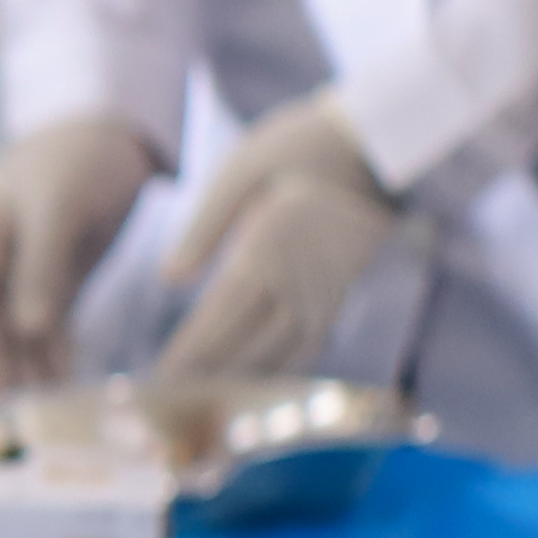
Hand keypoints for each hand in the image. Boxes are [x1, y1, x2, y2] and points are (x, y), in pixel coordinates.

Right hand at [0, 113, 172, 392]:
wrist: (112, 134)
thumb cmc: (75, 160)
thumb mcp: (57, 207)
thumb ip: (39, 266)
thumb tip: (25, 327)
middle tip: (14, 417)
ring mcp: (24, 273)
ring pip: (15, 333)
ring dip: (25, 369)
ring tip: (43, 410)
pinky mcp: (55, 280)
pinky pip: (47, 326)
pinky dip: (53, 354)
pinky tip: (64, 382)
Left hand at [159, 95, 404, 381]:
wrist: (376, 141)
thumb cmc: (299, 146)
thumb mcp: (240, 170)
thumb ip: (204, 226)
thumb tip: (169, 277)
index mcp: (270, 248)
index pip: (223, 312)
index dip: (192, 347)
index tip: (161, 372)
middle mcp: (301, 278)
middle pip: (249, 340)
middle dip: (208, 371)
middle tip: (171, 396)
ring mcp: (327, 289)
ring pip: (280, 350)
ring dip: (242, 376)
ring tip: (204, 396)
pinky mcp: (343, 290)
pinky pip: (310, 341)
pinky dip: (280, 364)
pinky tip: (256, 376)